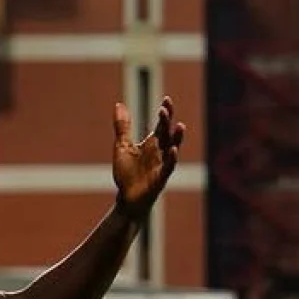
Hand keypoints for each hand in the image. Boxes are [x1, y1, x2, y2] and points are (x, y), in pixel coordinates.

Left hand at [112, 96, 185, 217]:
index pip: (162, 125)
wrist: (126, 198)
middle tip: (165, 109)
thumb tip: (119, 104)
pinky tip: (173, 150)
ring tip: (180, 126)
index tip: (166, 99)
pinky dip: (171, 159)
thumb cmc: (127, 173)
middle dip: (167, 121)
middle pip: (167, 133)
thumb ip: (123, 127)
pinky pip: (168, 167)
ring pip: (172, 148)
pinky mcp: (160, 178)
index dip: (165, 113)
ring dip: (176, 138)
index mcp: (153, 143)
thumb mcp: (122, 146)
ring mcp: (162, 164)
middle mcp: (160, 152)